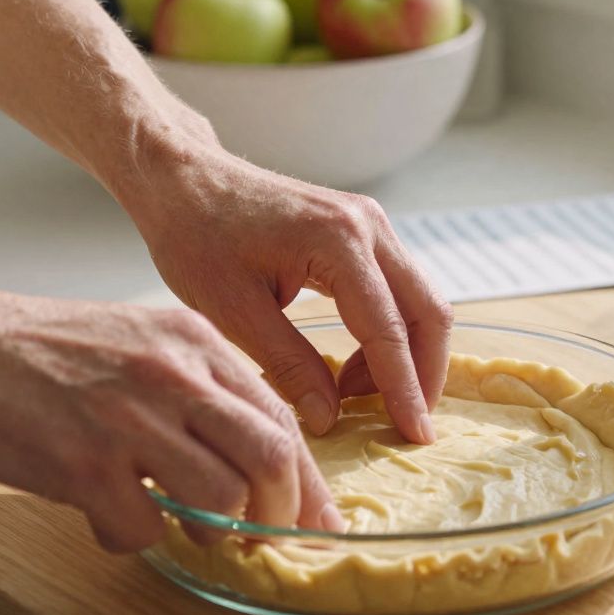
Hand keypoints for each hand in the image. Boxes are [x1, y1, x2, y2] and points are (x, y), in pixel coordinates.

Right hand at [0, 275, 344, 552]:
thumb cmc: (39, 346)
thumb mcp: (139, 338)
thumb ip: (197, 385)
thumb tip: (251, 453)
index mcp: (193, 340)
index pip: (280, 416)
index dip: (306, 477)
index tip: (315, 515)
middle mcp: (172, 374)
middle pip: (272, 457)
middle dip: (283, 511)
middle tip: (265, 534)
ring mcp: (129, 418)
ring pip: (223, 497)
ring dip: (214, 530)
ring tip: (184, 524)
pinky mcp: (82, 462)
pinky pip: (143, 527)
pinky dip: (134, 537)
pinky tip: (110, 518)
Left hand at [119, 143, 451, 444]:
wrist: (184, 179)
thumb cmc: (196, 237)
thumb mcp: (232, 312)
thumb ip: (288, 366)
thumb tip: (329, 419)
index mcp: (339, 242)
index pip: (389, 330)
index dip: (405, 390)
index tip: (416, 435)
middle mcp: (368, 227)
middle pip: (428, 312)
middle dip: (423, 374)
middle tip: (402, 424)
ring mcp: (372, 225)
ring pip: (420, 302)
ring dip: (403, 357)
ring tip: (353, 397)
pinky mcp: (364, 232)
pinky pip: (397, 292)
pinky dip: (387, 336)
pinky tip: (348, 368)